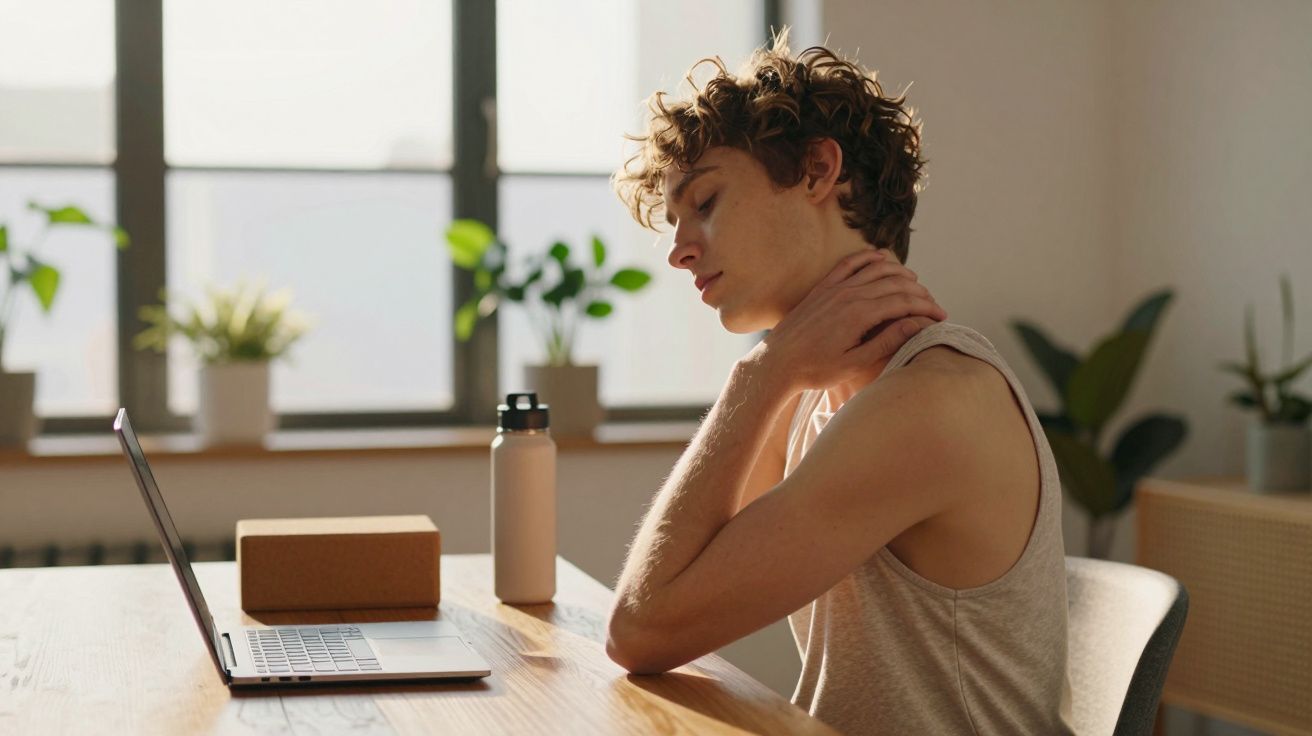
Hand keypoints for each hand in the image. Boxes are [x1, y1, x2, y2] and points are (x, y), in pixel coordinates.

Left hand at [748, 249, 946, 394]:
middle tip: (933, 306)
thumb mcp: (854, 363)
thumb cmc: (814, 370)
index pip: (904, 302)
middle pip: (895, 284)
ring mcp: (835, 288)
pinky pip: (850, 263)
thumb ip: (887, 341)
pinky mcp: (823, 288)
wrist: (776, 363)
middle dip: (920, 293)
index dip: (927, 308)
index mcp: (859, 314)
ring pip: (876, 269)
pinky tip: (882, 258)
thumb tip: (917, 324)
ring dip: (900, 273)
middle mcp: (849, 295)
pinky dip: (869, 258)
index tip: (941, 318)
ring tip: (916, 285)